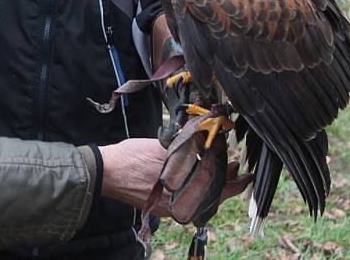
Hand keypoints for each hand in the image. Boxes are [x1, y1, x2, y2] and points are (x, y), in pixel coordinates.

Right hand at [98, 138, 250, 217]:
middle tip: (239, 170)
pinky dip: (199, 190)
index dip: (234, 177)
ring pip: (203, 198)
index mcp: (183, 189)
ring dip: (215, 185)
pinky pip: (189, 201)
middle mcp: (180, 202)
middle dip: (228, 182)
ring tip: (224, 173)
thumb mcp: (161, 147)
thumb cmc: (132, 158)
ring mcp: (172, 207)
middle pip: (214, 194)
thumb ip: (186, 148)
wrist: (106, 172)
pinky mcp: (163, 207)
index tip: (244, 168)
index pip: (218, 185)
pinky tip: (199, 179)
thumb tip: (209, 142)